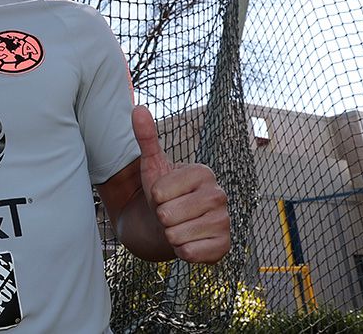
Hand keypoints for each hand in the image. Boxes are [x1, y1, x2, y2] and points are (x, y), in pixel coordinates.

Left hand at [133, 105, 230, 263]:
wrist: (172, 225)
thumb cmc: (163, 194)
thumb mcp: (152, 166)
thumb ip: (146, 137)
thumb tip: (138, 109)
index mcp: (203, 173)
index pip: (161, 192)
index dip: (155, 197)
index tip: (164, 195)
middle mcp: (219, 195)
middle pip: (168, 215)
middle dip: (161, 218)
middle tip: (170, 213)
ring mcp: (225, 221)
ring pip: (177, 235)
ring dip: (170, 235)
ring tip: (178, 226)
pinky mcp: (224, 246)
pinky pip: (190, 253)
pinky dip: (182, 252)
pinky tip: (188, 242)